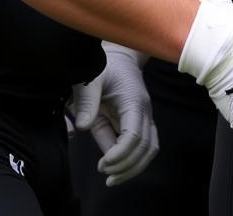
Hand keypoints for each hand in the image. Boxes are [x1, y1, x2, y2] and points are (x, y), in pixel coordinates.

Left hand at [69, 42, 158, 186]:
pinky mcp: (139, 122)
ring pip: (150, 148)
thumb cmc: (105, 67)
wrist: (120, 56)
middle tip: (104, 173)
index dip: (120, 155)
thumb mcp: (91, 78)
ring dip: (133, 167)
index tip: (102, 164)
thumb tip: (82, 128)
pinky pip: (144, 145)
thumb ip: (86, 101)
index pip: (135, 136)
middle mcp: (143, 111)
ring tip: (111, 176)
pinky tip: (114, 167)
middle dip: (127, 166)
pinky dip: (132, 160)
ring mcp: (144, 117)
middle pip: (146, 147)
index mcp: (134, 101)